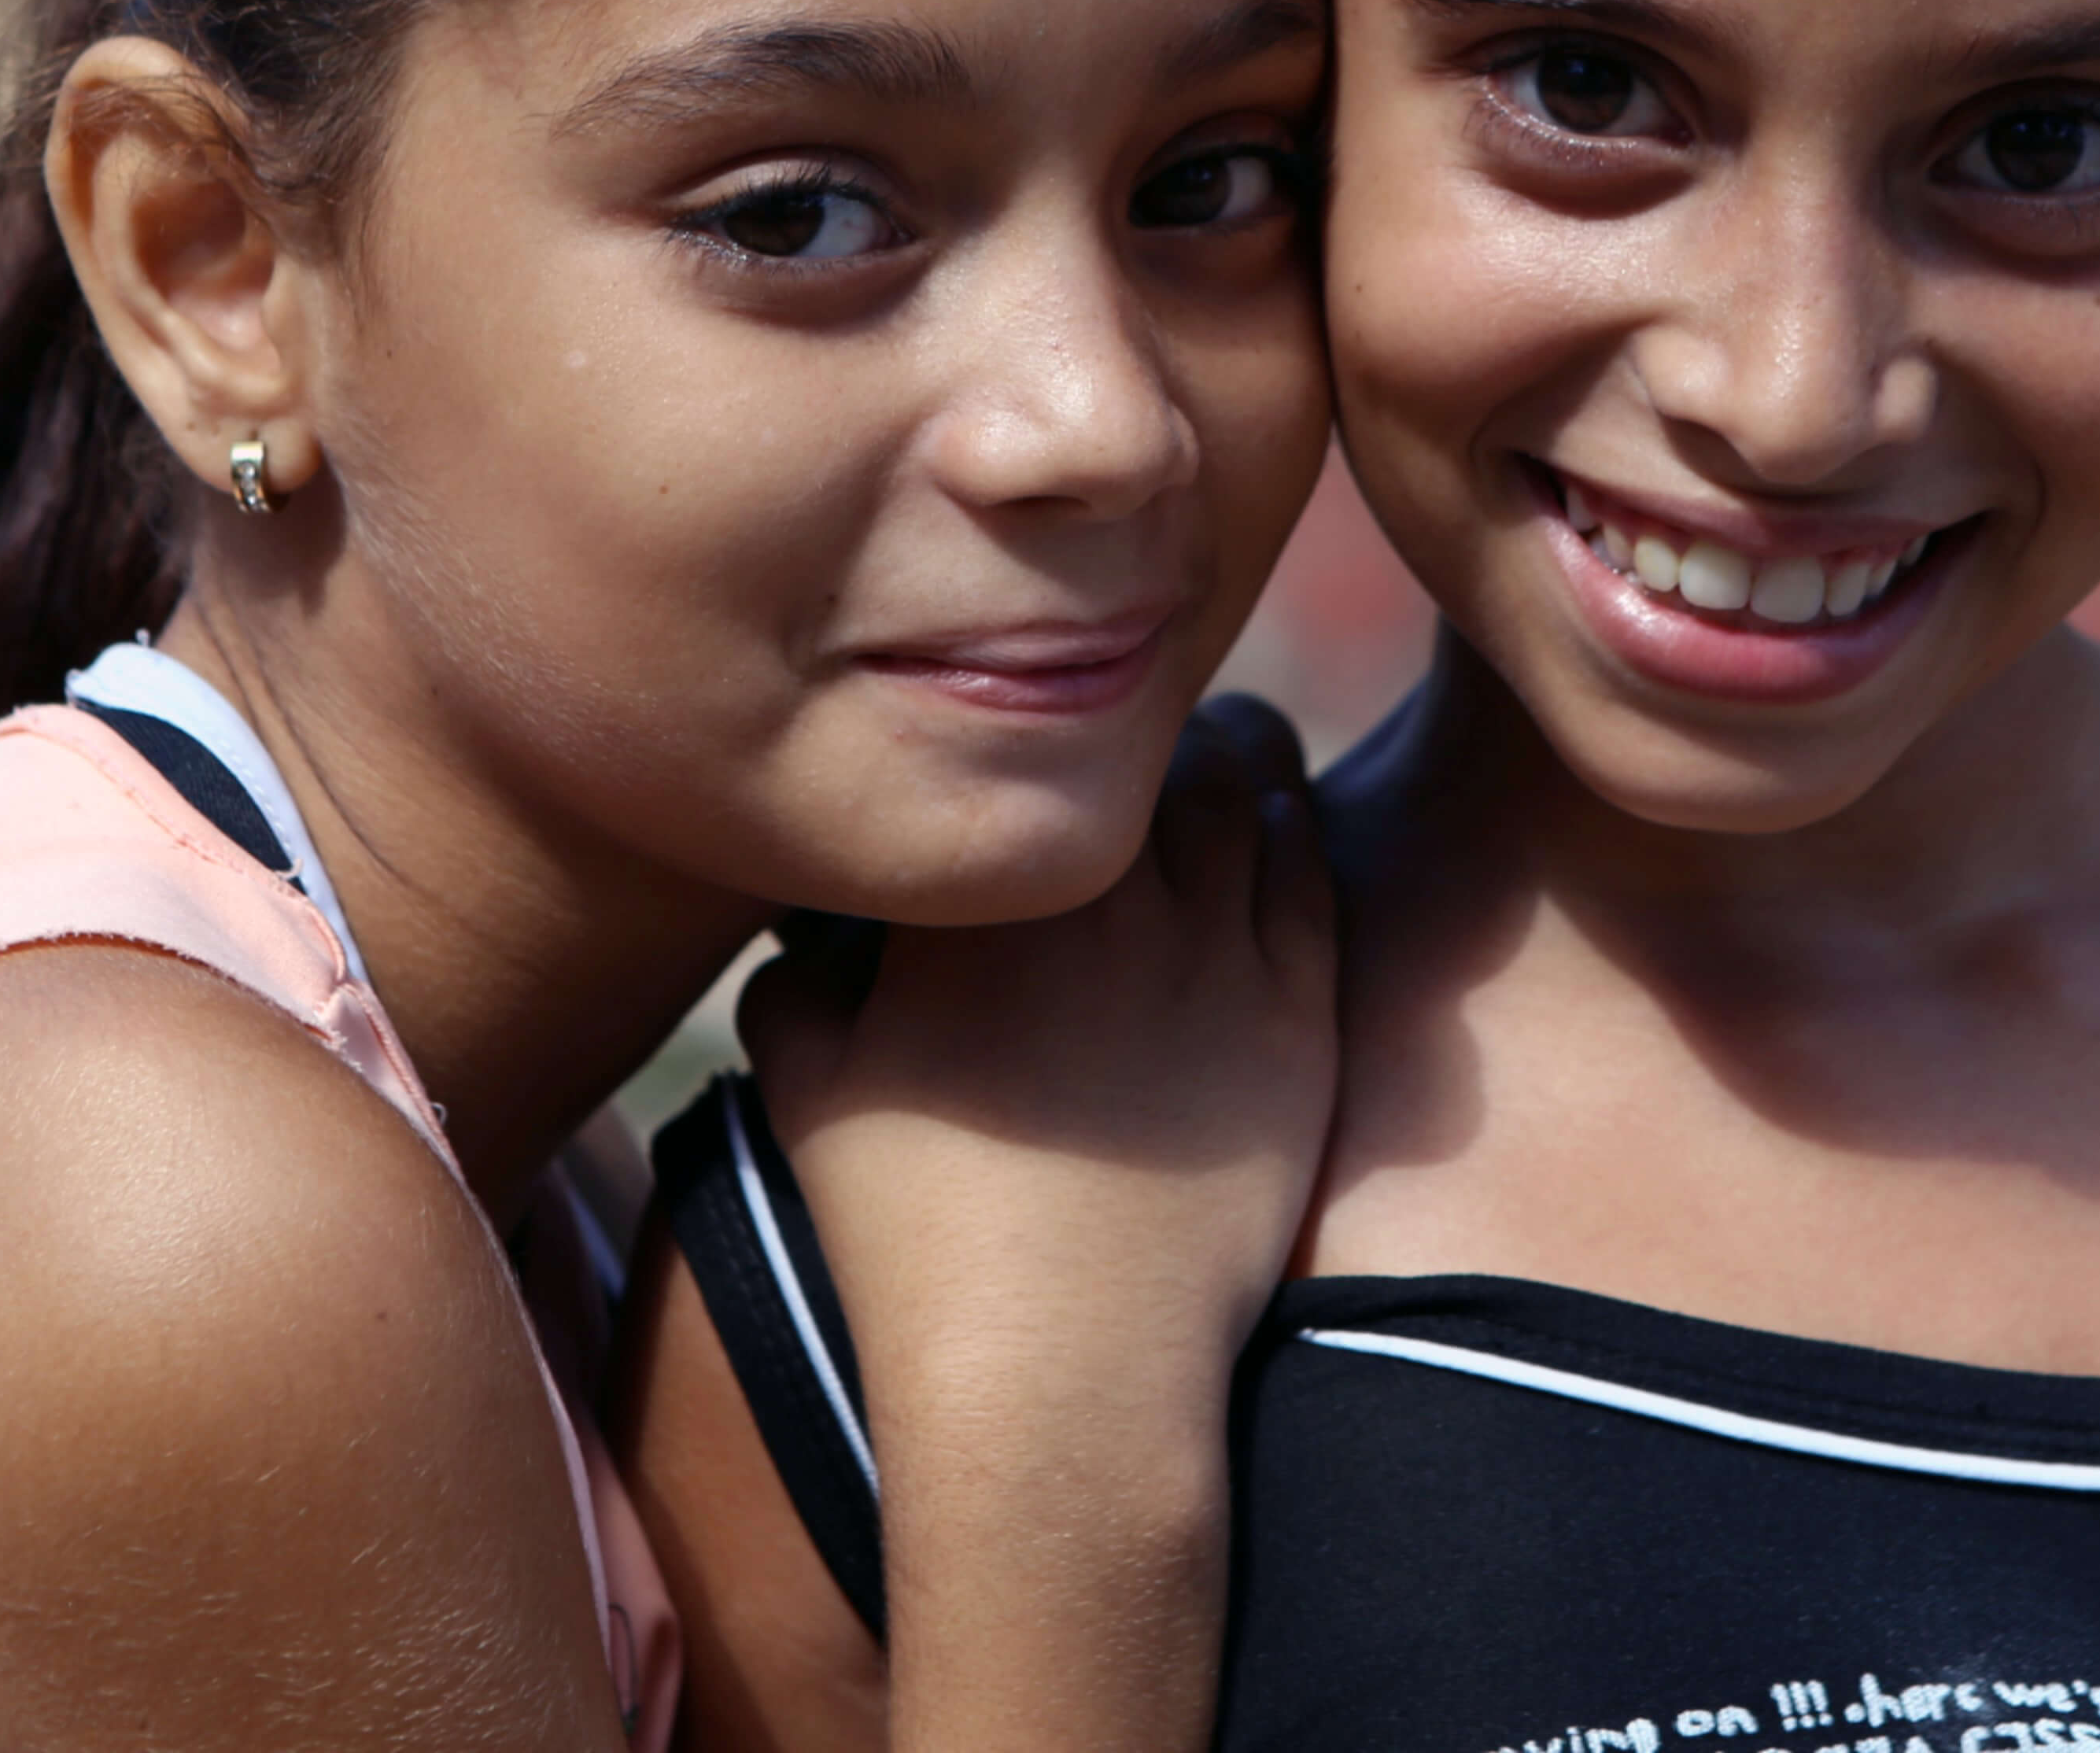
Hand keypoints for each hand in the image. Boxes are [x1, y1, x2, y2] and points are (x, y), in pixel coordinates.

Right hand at [742, 697, 1333, 1749]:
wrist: (1063, 1371)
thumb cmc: (917, 1240)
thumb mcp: (811, 1100)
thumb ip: (792, 992)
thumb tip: (796, 940)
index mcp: (976, 902)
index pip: (1017, 754)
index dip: (1032, 733)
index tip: (1034, 735)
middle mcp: (1104, 900)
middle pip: (1143, 748)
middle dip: (1139, 729)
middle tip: (1134, 734)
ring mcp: (1214, 951)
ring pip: (1242, 788)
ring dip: (1226, 756)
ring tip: (1217, 747)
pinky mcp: (1296, 1016)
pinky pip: (1308, 877)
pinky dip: (1288, 831)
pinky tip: (1275, 828)